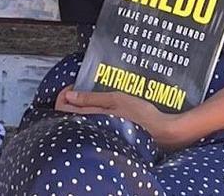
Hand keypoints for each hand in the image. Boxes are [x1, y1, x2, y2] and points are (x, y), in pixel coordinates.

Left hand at [54, 85, 200, 151]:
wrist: (162, 133)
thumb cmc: (142, 116)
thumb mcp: (116, 99)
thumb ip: (90, 98)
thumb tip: (69, 96)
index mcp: (91, 119)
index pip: (62, 108)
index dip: (63, 95)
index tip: (73, 87)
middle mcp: (92, 129)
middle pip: (68, 115)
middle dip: (70, 101)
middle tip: (80, 91)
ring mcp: (99, 134)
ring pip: (79, 120)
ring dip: (80, 108)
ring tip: (90, 98)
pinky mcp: (107, 136)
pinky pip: (91, 125)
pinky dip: (90, 115)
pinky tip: (101, 109)